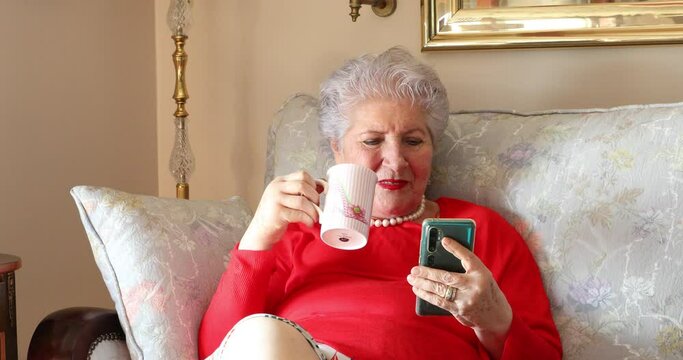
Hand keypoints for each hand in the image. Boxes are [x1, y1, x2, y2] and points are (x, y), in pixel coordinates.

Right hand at [239, 171, 321, 249]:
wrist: (260, 231)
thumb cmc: (276, 215)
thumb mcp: (287, 199)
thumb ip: (302, 191)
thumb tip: (323, 185)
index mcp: (279, 181)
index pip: (302, 174)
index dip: (313, 183)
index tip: (317, 195)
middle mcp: (276, 188)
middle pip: (303, 185)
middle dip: (315, 197)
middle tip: (317, 207)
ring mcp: (275, 200)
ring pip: (302, 201)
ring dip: (313, 211)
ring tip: (315, 217)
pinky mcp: (277, 213)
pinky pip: (299, 214)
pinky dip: (308, 219)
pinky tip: (309, 223)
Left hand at [407, 237, 511, 353]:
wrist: (495, 315)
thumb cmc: (484, 289)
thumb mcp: (481, 274)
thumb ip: (465, 266)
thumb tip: (439, 257)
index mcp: (481, 273)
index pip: (468, 257)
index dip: (456, 247)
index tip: (443, 240)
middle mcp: (474, 286)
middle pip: (447, 277)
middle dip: (427, 272)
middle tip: (414, 269)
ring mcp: (467, 300)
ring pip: (440, 290)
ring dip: (423, 284)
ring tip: (412, 279)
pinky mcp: (460, 310)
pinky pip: (440, 302)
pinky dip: (427, 295)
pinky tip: (418, 290)